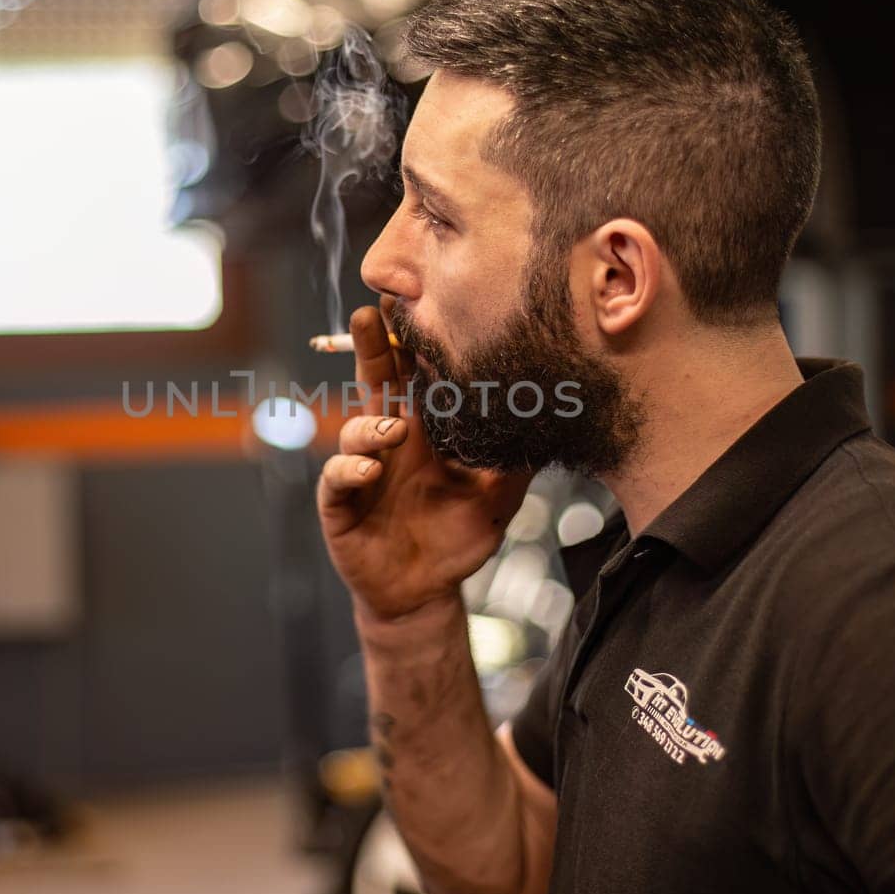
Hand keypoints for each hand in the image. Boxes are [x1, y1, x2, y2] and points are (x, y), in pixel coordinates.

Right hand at [316, 297, 531, 619]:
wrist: (425, 592)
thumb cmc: (459, 534)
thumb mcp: (500, 494)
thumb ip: (519, 458)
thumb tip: (557, 420)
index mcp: (424, 428)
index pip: (416, 374)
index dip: (414, 340)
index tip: (417, 302)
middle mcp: (389, 439)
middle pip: (376, 382)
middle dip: (371, 346)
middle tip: (370, 313)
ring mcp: (362, 469)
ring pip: (355, 428)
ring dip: (370, 423)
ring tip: (394, 429)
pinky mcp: (340, 504)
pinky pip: (337, 478)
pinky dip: (349, 469)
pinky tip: (368, 469)